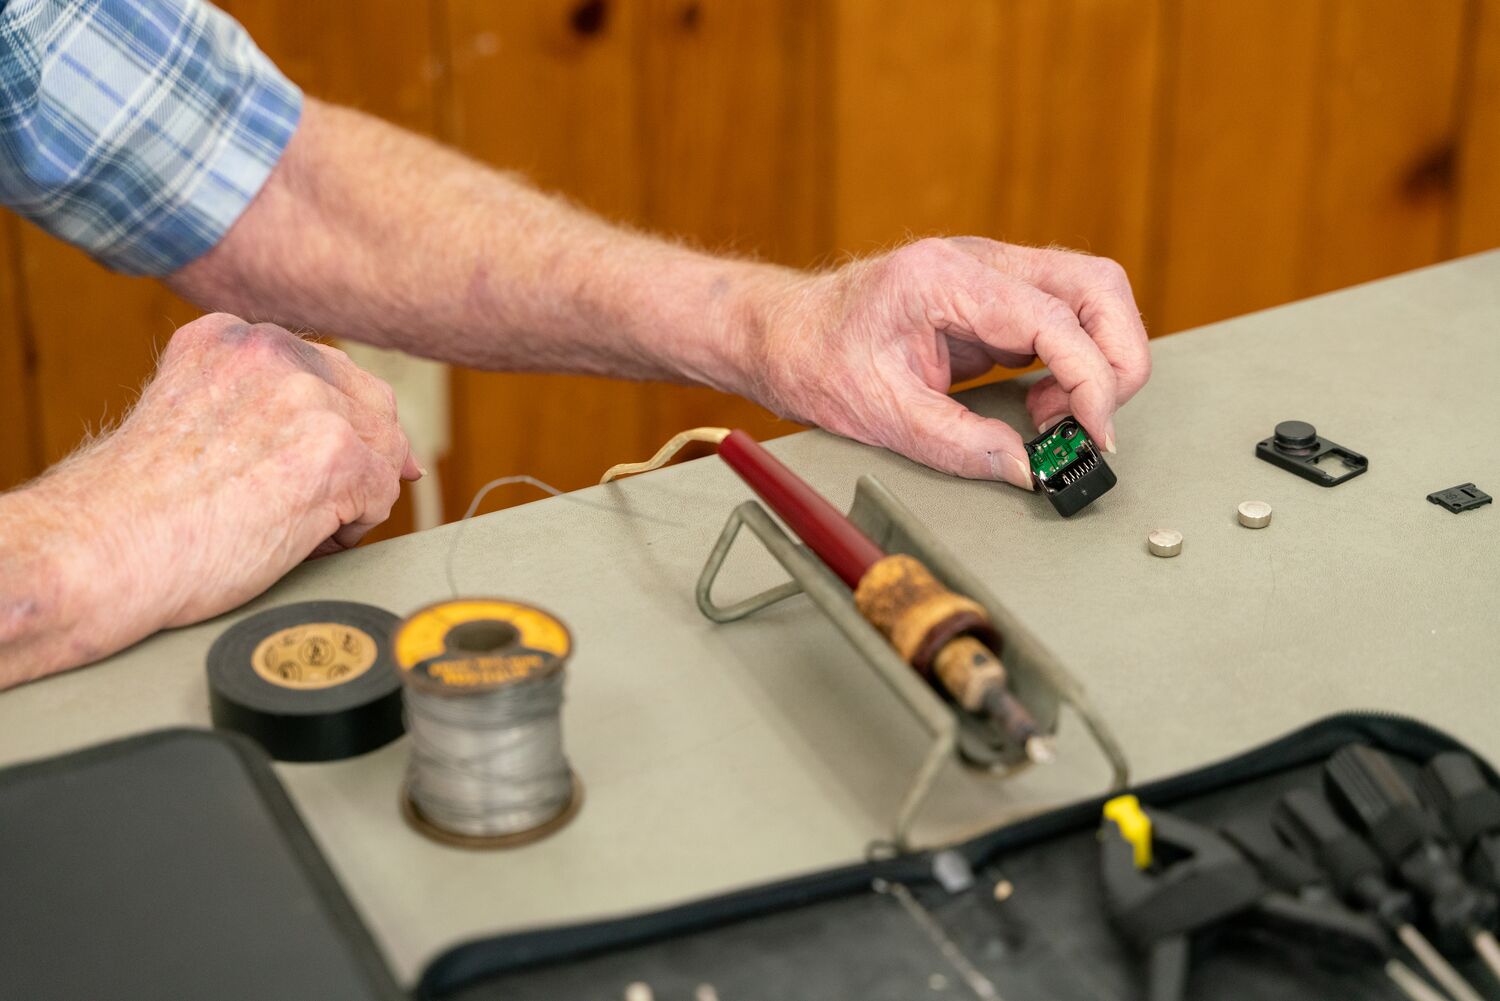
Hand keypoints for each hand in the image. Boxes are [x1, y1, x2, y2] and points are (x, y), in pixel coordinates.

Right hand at [18, 314, 417, 667]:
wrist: (101, 549)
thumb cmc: (138, 509)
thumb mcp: (192, 413)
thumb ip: (264, 404)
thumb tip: (380, 442)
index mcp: (231, 335)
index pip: (327, 373)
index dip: (328, 431)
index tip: (291, 468)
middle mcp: (272, 351)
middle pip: (369, 404)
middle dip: (349, 461)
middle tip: (287, 502)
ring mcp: (308, 398)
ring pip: (381, 451)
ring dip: (345, 497)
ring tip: (277, 520)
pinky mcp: (336, 453)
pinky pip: (382, 494)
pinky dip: (347, 530)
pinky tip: (290, 537)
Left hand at [751, 238, 1150, 487]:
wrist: (781, 332)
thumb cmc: (814, 359)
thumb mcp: (877, 414)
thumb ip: (956, 444)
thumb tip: (1025, 470)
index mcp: (944, 277)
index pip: (1053, 317)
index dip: (1090, 380)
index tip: (1093, 435)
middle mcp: (978, 260)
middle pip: (1097, 285)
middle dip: (1116, 359)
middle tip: (1091, 425)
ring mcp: (991, 272)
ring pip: (1092, 294)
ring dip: (1098, 359)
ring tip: (1055, 419)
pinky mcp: (995, 296)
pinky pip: (1063, 317)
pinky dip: (1073, 363)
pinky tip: (1040, 405)